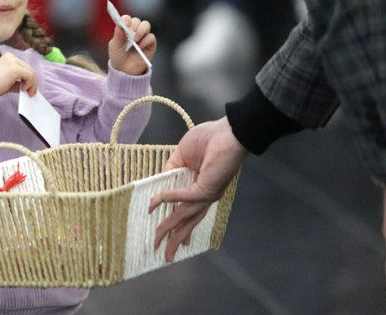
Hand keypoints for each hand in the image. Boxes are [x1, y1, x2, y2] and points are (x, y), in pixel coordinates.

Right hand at [0, 53, 36, 115]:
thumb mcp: (7, 81)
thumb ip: (17, 81)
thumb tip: (27, 86)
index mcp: (8, 57)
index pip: (23, 67)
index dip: (28, 78)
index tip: (28, 88)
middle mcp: (11, 57)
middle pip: (29, 69)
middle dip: (32, 81)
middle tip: (31, 93)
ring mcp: (13, 61)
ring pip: (31, 72)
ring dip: (32, 84)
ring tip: (28, 93)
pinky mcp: (16, 69)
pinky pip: (30, 76)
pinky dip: (31, 84)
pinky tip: (23, 90)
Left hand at [108, 15, 155, 74]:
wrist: (125, 71)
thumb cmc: (118, 57)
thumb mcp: (114, 47)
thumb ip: (117, 36)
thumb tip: (119, 26)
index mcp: (125, 29)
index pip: (127, 19)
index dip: (126, 19)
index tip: (124, 23)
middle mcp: (135, 31)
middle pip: (137, 20)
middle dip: (133, 26)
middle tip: (129, 34)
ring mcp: (143, 37)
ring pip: (146, 25)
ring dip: (140, 31)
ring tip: (134, 40)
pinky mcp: (150, 44)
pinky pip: (151, 37)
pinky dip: (145, 40)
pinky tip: (139, 47)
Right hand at [149, 117, 246, 260]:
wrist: (229, 132)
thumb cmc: (209, 138)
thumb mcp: (182, 154)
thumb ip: (171, 169)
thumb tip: (161, 181)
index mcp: (201, 189)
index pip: (189, 214)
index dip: (179, 227)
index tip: (170, 239)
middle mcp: (205, 196)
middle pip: (187, 222)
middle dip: (174, 239)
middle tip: (164, 254)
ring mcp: (206, 194)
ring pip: (185, 216)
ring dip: (169, 228)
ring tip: (158, 239)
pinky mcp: (206, 188)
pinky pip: (184, 196)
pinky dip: (169, 199)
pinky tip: (156, 203)